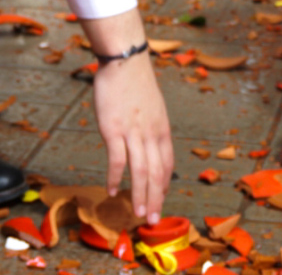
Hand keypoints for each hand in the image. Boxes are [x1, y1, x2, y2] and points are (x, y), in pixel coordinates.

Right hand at [84, 21, 172, 223]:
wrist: (125, 62)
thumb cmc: (135, 84)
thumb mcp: (153, 108)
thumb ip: (151, 129)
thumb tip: (148, 145)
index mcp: (162, 130)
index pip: (168, 165)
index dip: (164, 186)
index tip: (161, 201)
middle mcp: (151, 134)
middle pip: (157, 173)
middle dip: (156, 199)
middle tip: (154, 220)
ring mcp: (133, 132)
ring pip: (141, 171)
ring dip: (141, 196)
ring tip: (140, 214)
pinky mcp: (114, 129)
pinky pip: (118, 160)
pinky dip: (116, 178)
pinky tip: (114, 191)